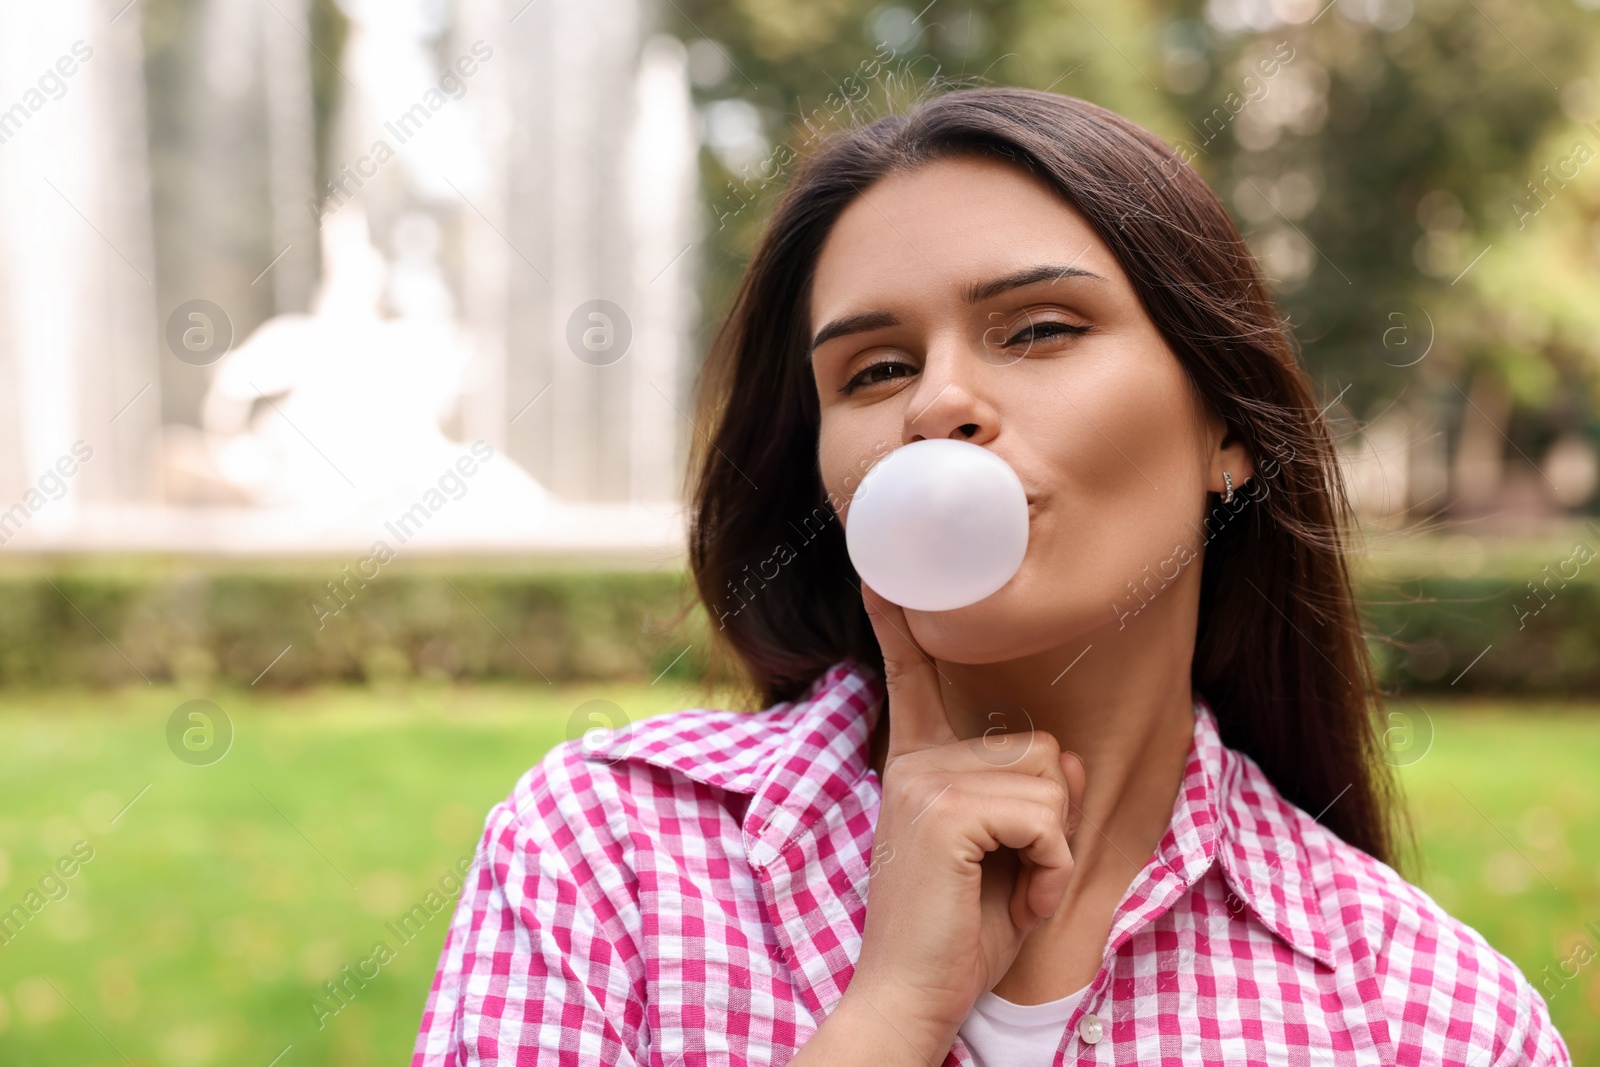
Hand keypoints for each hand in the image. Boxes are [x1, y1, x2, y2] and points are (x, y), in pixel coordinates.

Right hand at [844, 584, 1085, 1051]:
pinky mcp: (946, 810)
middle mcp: (916, 763)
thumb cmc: (956, 934)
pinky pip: (1046, 818)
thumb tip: (1063, 756)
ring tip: (1009, 889)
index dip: (898, 625)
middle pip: (1039, 748)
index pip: (913, 681)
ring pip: (1050, 782)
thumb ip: (1033, 799)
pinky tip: (1014, 899)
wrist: (910, 997)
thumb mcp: (1007, 857)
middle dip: (1051, 822)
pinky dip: (1050, 869)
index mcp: (917, 766)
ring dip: (1053, 850)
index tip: (881, 572)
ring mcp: (927, 781)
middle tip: (1010, 875)